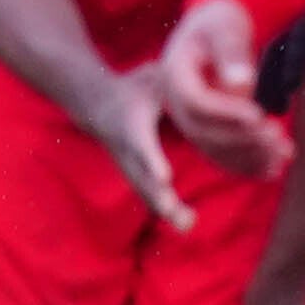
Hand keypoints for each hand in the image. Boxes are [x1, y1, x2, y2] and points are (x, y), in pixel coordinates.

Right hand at [85, 64, 194, 230]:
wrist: (97, 105)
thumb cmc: (134, 89)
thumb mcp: (151, 79)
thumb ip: (176, 84)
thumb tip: (207, 86)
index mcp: (132, 123)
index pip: (141, 144)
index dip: (152, 160)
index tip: (165, 176)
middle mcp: (127, 149)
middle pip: (141, 176)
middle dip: (157, 195)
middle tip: (173, 211)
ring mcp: (128, 166)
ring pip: (146, 191)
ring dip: (166, 210)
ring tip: (188, 225)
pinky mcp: (134, 176)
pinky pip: (149, 195)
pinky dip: (167, 210)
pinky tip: (188, 224)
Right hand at [159, 0, 290, 178]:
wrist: (213, 27)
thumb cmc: (220, 20)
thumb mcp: (226, 26)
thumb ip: (231, 51)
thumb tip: (241, 83)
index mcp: (174, 74)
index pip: (198, 103)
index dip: (227, 113)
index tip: (259, 115)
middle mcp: (175, 102)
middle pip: (203, 131)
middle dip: (242, 139)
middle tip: (278, 138)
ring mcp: (187, 118)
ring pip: (214, 147)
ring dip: (249, 155)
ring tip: (284, 155)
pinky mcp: (204, 127)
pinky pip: (221, 152)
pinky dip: (246, 162)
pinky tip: (273, 169)